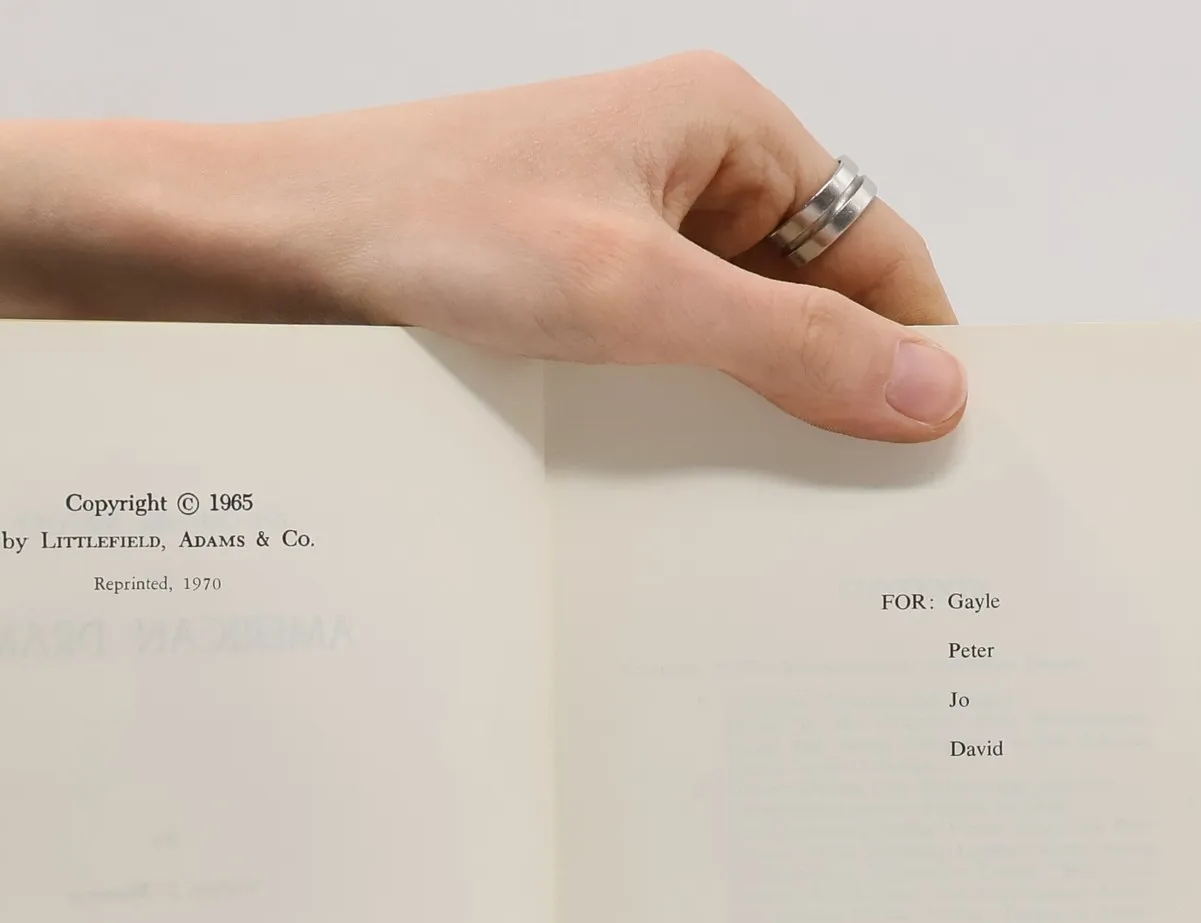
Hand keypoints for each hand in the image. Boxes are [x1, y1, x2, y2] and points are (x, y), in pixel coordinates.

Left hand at [117, 52, 964, 441]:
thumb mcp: (633, 297)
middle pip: (811, 303)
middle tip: (854, 514)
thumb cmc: (425, 228)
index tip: (938, 454)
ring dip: (744, 422)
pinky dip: (675, 426)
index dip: (914, 350)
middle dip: (828, 399)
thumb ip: (789, 347)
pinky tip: (673, 492)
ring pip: (731, 346)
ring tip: (761, 513)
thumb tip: (926, 393)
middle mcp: (683, 176)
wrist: (263, 253)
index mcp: (726, 130)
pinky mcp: (566, 299)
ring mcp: (620, 239)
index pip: (878, 249)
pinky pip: (658, 369)